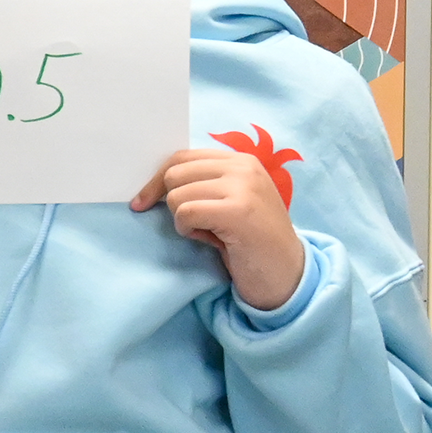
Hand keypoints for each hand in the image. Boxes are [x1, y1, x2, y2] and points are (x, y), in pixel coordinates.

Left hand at [132, 148, 306, 309]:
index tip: (143, 201)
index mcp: (241, 161)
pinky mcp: (238, 210)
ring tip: (210, 233)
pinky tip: (210, 240)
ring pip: (177, 194)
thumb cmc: (251, 241)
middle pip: (174, 173)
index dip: (157, 180)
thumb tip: (152, 183)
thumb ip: (203, 184)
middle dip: (173, 203)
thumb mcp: (229, 202)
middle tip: (198, 224)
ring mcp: (243, 187)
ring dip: (183, 220)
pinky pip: (185, 212)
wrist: (288, 275)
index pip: (182, 157)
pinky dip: (188, 230)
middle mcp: (243, 167)